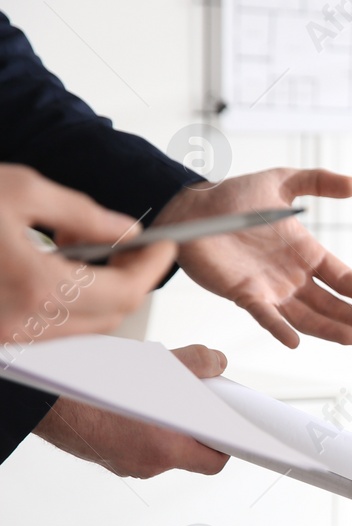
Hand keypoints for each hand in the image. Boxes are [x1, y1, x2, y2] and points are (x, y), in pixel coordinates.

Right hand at [0, 165, 175, 341]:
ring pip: (80, 324)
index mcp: (36, 287)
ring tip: (83, 243)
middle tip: (133, 245)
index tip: (163, 244)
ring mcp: (6, 334)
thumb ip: (81, 213)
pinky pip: (48, 326)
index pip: (125, 291)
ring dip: (98, 290)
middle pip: (110, 315)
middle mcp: (22, 322)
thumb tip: (126, 230)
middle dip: (131, 279)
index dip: (153, 267)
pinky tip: (57, 263)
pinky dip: (66, 299)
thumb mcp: (19, 191)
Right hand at [33, 344, 230, 477]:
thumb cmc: (95, 390)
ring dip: (170, 424)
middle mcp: (147, 464)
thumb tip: (217, 363)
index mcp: (165, 449)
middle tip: (198, 401)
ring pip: (162, 446)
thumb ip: (195, 364)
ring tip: (163, 395)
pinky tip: (136, 402)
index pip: (215, 460)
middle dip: (198, 427)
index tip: (233, 427)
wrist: (45, 402)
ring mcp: (125, 463)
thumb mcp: (155, 367)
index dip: (228, 443)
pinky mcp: (107, 455)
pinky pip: (137, 444)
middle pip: (191, 453)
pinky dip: (145, 426)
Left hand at [153, 168, 351, 346]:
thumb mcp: (282, 181)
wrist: (191, 208)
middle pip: (329, 302)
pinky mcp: (244, 294)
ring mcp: (270, 288)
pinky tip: (294, 342)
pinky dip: (279, 329)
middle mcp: (292, 276)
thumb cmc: (234, 196)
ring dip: (327, 328)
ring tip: (351, 337)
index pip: (342, 277)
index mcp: (306, 253)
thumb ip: (318, 181)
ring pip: (304, 315)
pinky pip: (265, 316)